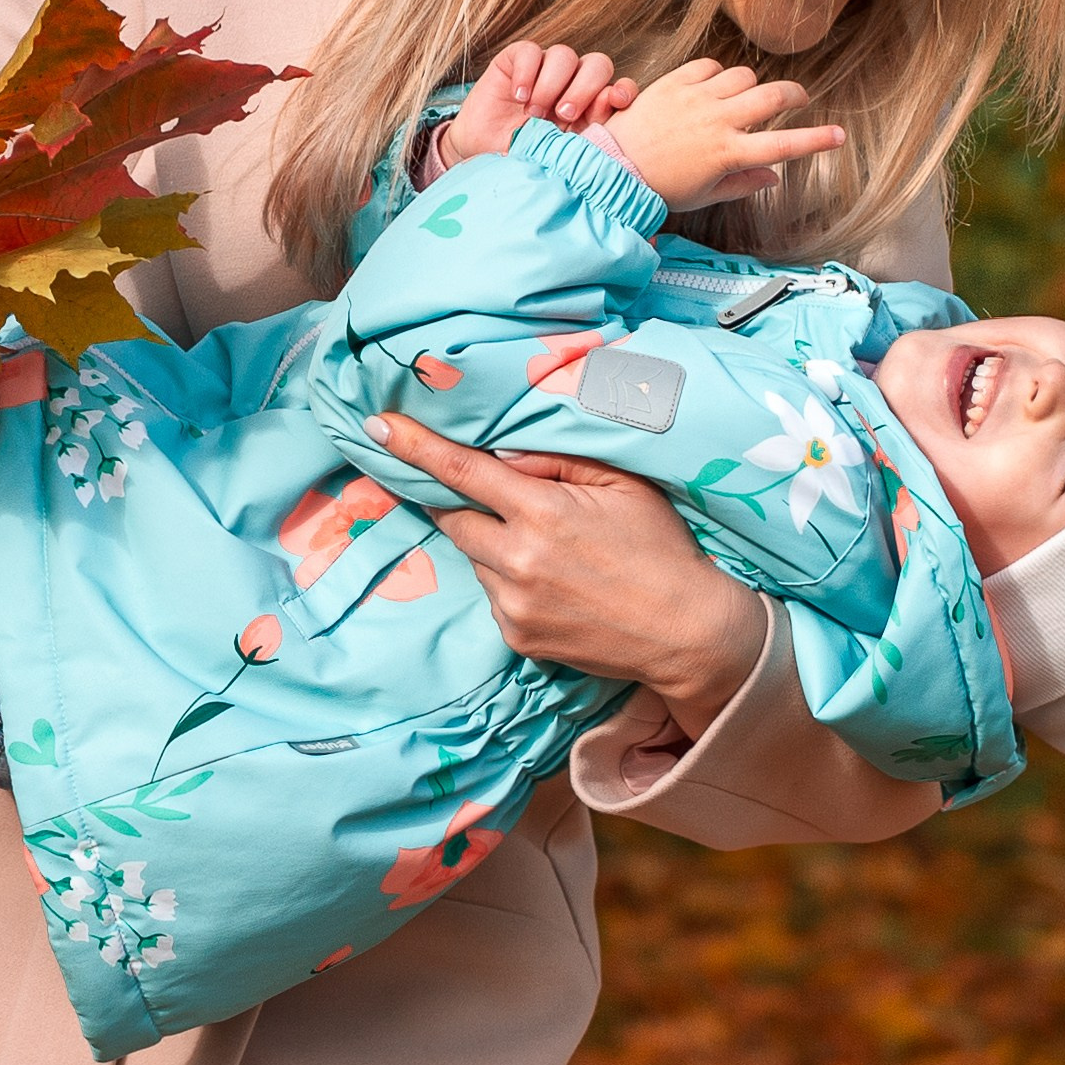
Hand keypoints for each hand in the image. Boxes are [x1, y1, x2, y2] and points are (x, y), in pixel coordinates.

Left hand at [366, 412, 765, 738]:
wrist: (687, 633)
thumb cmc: (661, 547)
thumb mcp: (622, 483)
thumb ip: (557, 460)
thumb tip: (503, 455)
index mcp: (541, 513)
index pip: (460, 471)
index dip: (414, 446)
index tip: (377, 426)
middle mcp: (517, 562)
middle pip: (453, 517)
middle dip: (459, 499)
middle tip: (494, 494)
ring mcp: (513, 606)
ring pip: (475, 558)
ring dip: (493, 543)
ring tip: (552, 548)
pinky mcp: (517, 638)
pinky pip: (493, 595)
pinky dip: (509, 580)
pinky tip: (555, 582)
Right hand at [441, 42, 637, 166]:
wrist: (481, 154)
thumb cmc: (522, 157)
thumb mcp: (558, 156)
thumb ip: (585, 142)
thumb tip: (610, 132)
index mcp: (590, 108)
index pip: (619, 88)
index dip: (622, 91)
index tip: (617, 102)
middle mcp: (572, 83)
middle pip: (597, 65)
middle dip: (584, 88)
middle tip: (564, 115)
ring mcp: (545, 69)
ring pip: (564, 55)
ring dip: (551, 84)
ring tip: (533, 112)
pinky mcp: (516, 60)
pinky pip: (529, 51)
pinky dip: (526, 72)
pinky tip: (518, 95)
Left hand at [603, 60, 845, 210]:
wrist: (614, 167)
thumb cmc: (660, 187)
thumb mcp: (705, 195)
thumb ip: (743, 184)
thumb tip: (773, 176)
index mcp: (729, 154)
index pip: (784, 145)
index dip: (817, 140)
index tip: (839, 136)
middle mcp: (717, 121)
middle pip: (773, 95)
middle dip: (794, 95)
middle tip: (797, 100)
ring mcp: (696, 98)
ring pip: (744, 76)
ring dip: (751, 85)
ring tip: (743, 99)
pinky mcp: (675, 81)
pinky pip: (710, 65)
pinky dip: (718, 74)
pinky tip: (712, 88)